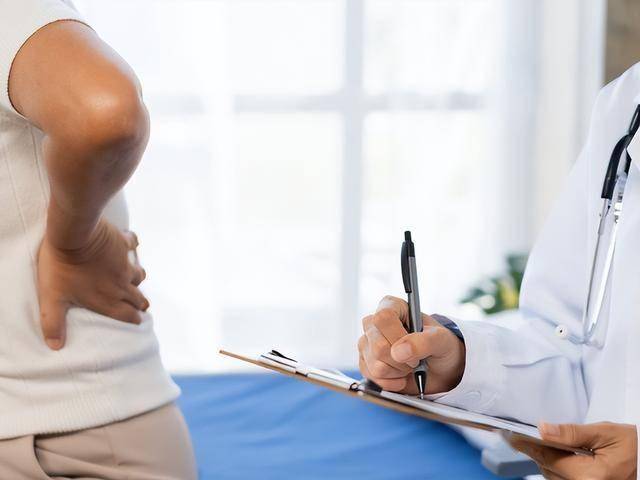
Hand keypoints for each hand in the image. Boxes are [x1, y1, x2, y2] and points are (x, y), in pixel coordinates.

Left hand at [37, 219, 148, 349]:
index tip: (137, 321)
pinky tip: (129, 242)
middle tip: (141, 305)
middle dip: (140, 303)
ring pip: (139, 274)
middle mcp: (120, 284)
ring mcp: (124, 264)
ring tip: (135, 278)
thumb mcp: (52, 298)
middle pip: (138, 297)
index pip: (126, 315)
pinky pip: (132, 244)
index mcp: (107, 300)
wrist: (73, 235)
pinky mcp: (123, 244)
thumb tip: (55, 347)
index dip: (133, 319)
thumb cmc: (61, 268)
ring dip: (137, 277)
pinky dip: (131, 244)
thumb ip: (53, 323)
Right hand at [357, 295, 465, 393]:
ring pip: (375, 365)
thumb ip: (424, 342)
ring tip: (408, 366)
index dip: (397, 338)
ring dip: (397, 372)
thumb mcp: (441, 340)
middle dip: (401, 361)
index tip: (414, 352)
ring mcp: (367, 343)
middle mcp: (375, 323)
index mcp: (392, 307)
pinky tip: (400, 376)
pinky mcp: (364, 362)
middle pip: (377, 346)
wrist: (438, 368)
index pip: (382, 318)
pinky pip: (372, 378)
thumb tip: (399, 351)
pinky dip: (391, 382)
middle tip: (415, 361)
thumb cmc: (439, 347)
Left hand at [509, 422, 636, 479]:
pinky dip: (554, 465)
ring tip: (534, 441)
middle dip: (533, 450)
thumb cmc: (634, 445)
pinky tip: (553, 452)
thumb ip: (572, 433)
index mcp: (589, 476)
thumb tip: (543, 429)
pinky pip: (562, 479)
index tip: (509, 435)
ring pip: (552, 475)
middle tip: (517, 434)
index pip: (547, 458)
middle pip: (547, 469)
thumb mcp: (605, 433)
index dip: (526, 445)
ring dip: (543, 458)